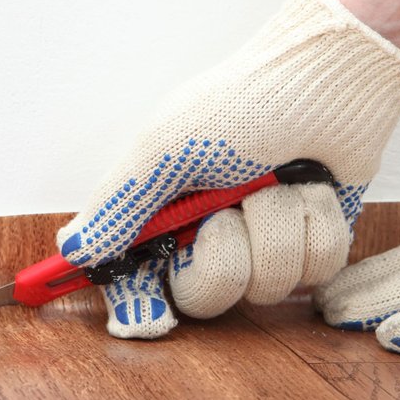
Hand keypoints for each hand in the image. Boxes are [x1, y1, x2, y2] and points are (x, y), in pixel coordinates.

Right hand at [57, 0, 399, 337]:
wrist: (325, 80)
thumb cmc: (243, 104)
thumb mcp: (165, 149)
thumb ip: (120, 205)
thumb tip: (74, 250)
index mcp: (168, 211)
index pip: (139, 277)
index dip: (139, 303)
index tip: (147, 318)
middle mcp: (214, 233)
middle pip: (207, 296)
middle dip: (226, 251)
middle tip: (228, 207)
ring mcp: (266, 240)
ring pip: (270, 285)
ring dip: (276, 226)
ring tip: (278, 181)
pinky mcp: (314, 241)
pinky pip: (316, 268)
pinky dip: (316, 225)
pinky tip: (312, 189)